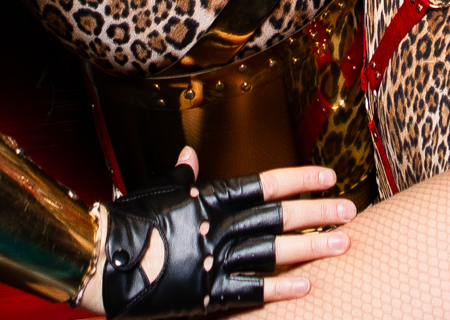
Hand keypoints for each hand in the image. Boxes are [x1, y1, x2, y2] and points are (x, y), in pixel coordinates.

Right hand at [83, 146, 352, 314]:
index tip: (329, 176)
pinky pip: (249, 291)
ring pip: (272, 251)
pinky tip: (306, 286)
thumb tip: (189, 154)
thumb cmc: (127, 222)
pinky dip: (278, 289)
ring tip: (340, 245)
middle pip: (277, 217)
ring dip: (309, 248)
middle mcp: (216, 226)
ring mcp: (214, 260)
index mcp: (207, 196)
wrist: (100, 262)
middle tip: (348, 212)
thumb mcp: (156, 191)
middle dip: (316, 213)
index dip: (299, 178)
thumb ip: (179, 175)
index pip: (264, 183)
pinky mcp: (206, 294)